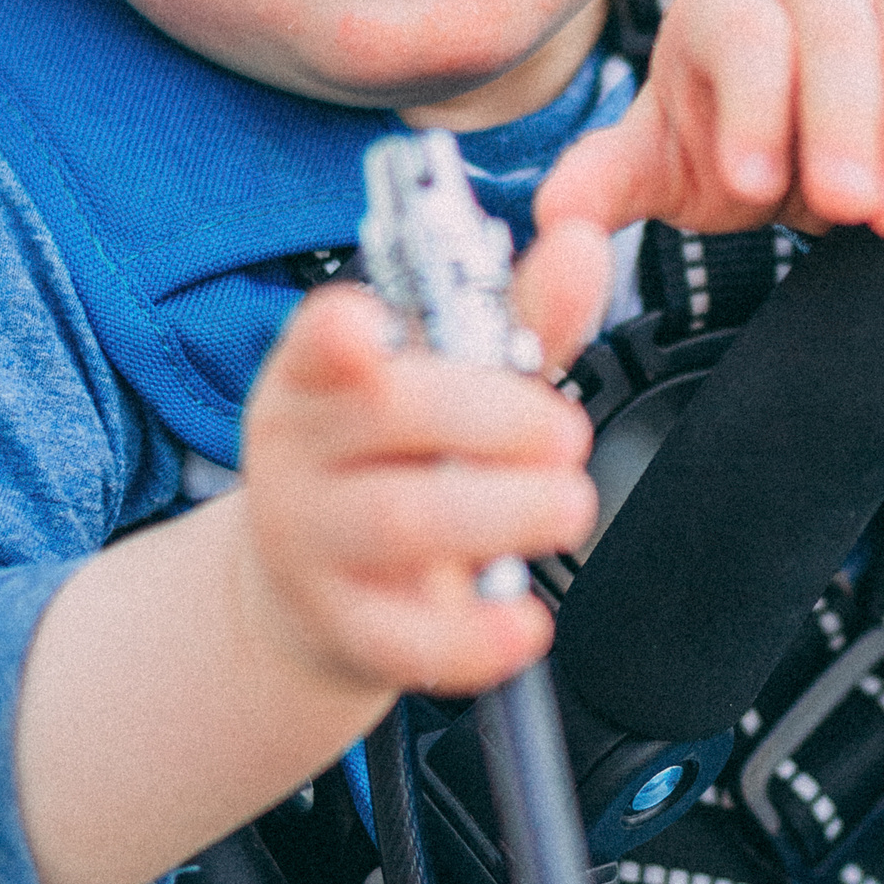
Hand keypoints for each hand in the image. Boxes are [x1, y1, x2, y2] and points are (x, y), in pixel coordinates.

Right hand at [233, 221, 611, 706]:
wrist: (311, 588)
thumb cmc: (394, 460)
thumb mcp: (447, 379)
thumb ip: (520, 316)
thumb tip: (583, 245)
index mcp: (319, 372)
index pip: (318, 338)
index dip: (340, 330)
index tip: (369, 326)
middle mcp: (301, 450)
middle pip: (386, 419)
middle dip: (494, 419)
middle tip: (565, 434)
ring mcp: (311, 543)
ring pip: (399, 522)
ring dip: (501, 511)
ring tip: (567, 505)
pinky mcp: (342, 627)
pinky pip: (404, 639)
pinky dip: (474, 637)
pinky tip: (525, 623)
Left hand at [535, 0, 883, 245]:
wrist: (813, 121)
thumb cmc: (733, 134)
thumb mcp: (667, 163)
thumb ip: (611, 185)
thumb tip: (553, 218)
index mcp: (726, 8)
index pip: (744, 42)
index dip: (752, 108)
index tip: (752, 184)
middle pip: (835, 39)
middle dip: (844, 123)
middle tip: (846, 206)